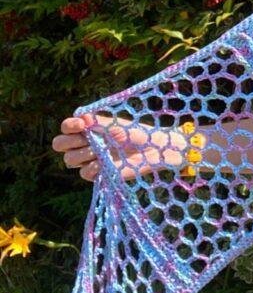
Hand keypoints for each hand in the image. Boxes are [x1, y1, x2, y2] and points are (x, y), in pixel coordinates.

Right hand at [52, 113, 189, 181]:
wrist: (152, 149)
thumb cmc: (135, 132)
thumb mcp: (115, 124)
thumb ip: (97, 121)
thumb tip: (80, 117)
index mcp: (88, 130)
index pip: (66, 128)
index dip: (68, 126)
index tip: (81, 124)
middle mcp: (86, 145)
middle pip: (60, 145)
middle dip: (68, 142)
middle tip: (85, 139)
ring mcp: (91, 160)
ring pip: (70, 160)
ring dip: (83, 154)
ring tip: (100, 150)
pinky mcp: (98, 175)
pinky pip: (84, 173)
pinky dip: (91, 167)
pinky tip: (103, 163)